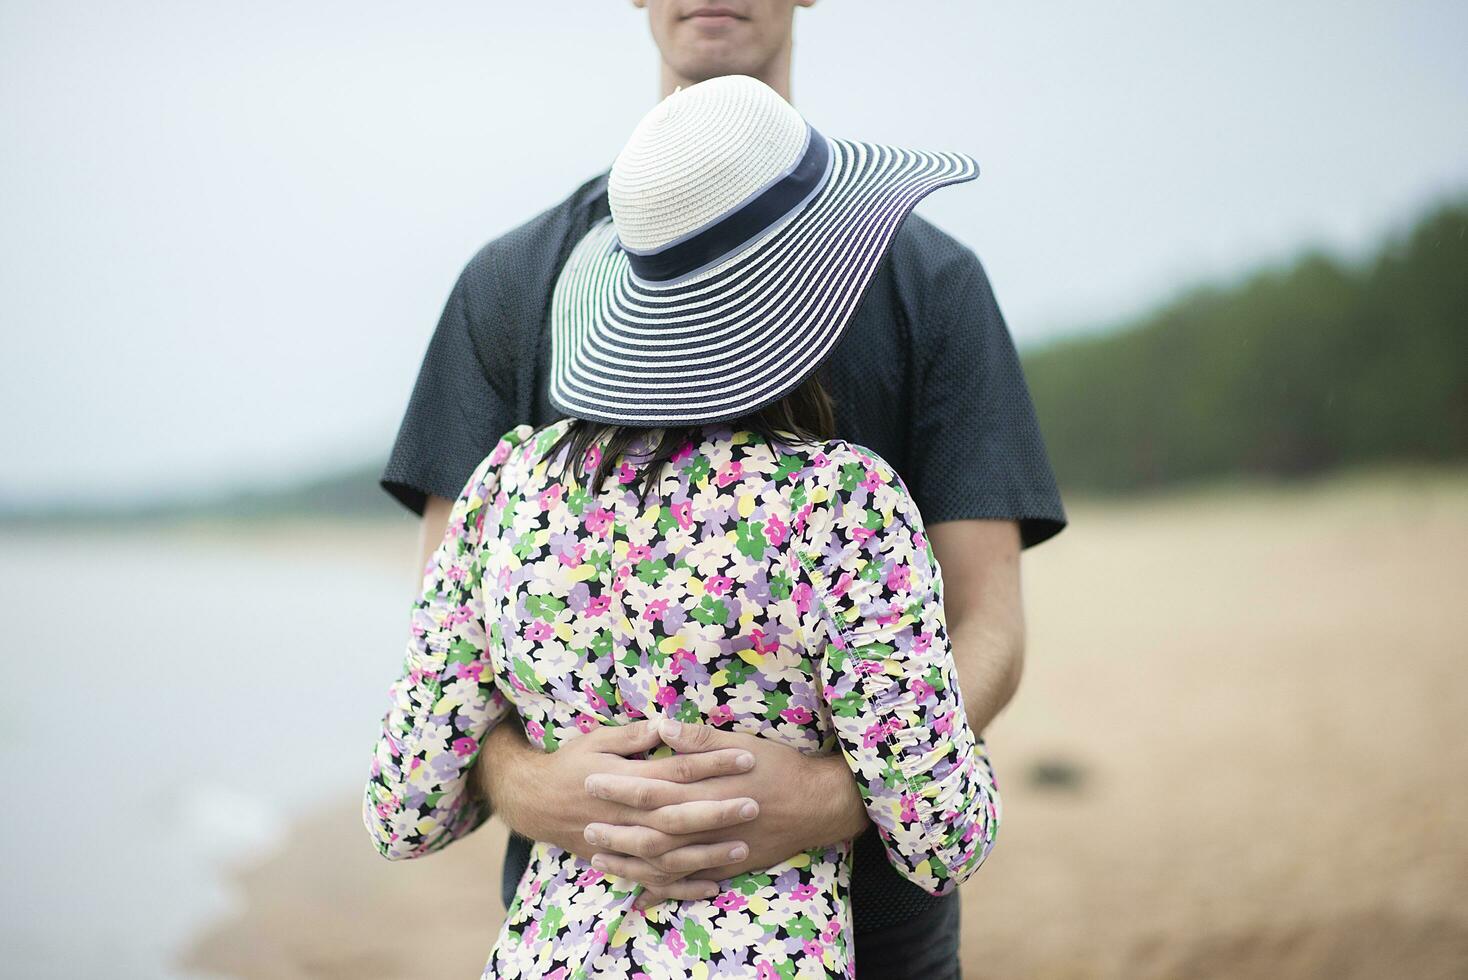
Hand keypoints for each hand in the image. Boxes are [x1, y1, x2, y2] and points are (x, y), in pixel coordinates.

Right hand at [475, 718, 760, 871]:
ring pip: (669, 853)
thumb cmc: (570, 763)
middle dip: (717, 811)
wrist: (534, 801)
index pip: (676, 771)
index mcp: (624, 779)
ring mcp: (622, 843)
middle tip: (753, 804)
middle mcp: (625, 814)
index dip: (712, 764)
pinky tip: (711, 885)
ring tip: (742, 846)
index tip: (745, 758)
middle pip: (678, 815)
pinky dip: (682, 886)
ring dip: (706, 852)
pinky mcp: (619, 861)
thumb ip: (633, 735)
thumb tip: (666, 724)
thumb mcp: (597, 739)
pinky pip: (653, 880)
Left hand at [584, 719, 868, 910]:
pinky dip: (663, 887)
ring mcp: (718, 850)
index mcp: (705, 789)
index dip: (619, 787)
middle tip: (585, 828)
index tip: (590, 781)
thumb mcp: (740, 743)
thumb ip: (697, 739)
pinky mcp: (729, 866)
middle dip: (616, 831)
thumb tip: (659, 727)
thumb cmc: (779, 766)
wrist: (818, 804)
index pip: (651, 790)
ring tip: (601, 859)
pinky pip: (689, 882)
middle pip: (651, 832)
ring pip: (665, 864)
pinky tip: (640, 888)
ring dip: (631, 862)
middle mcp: (707, 824)